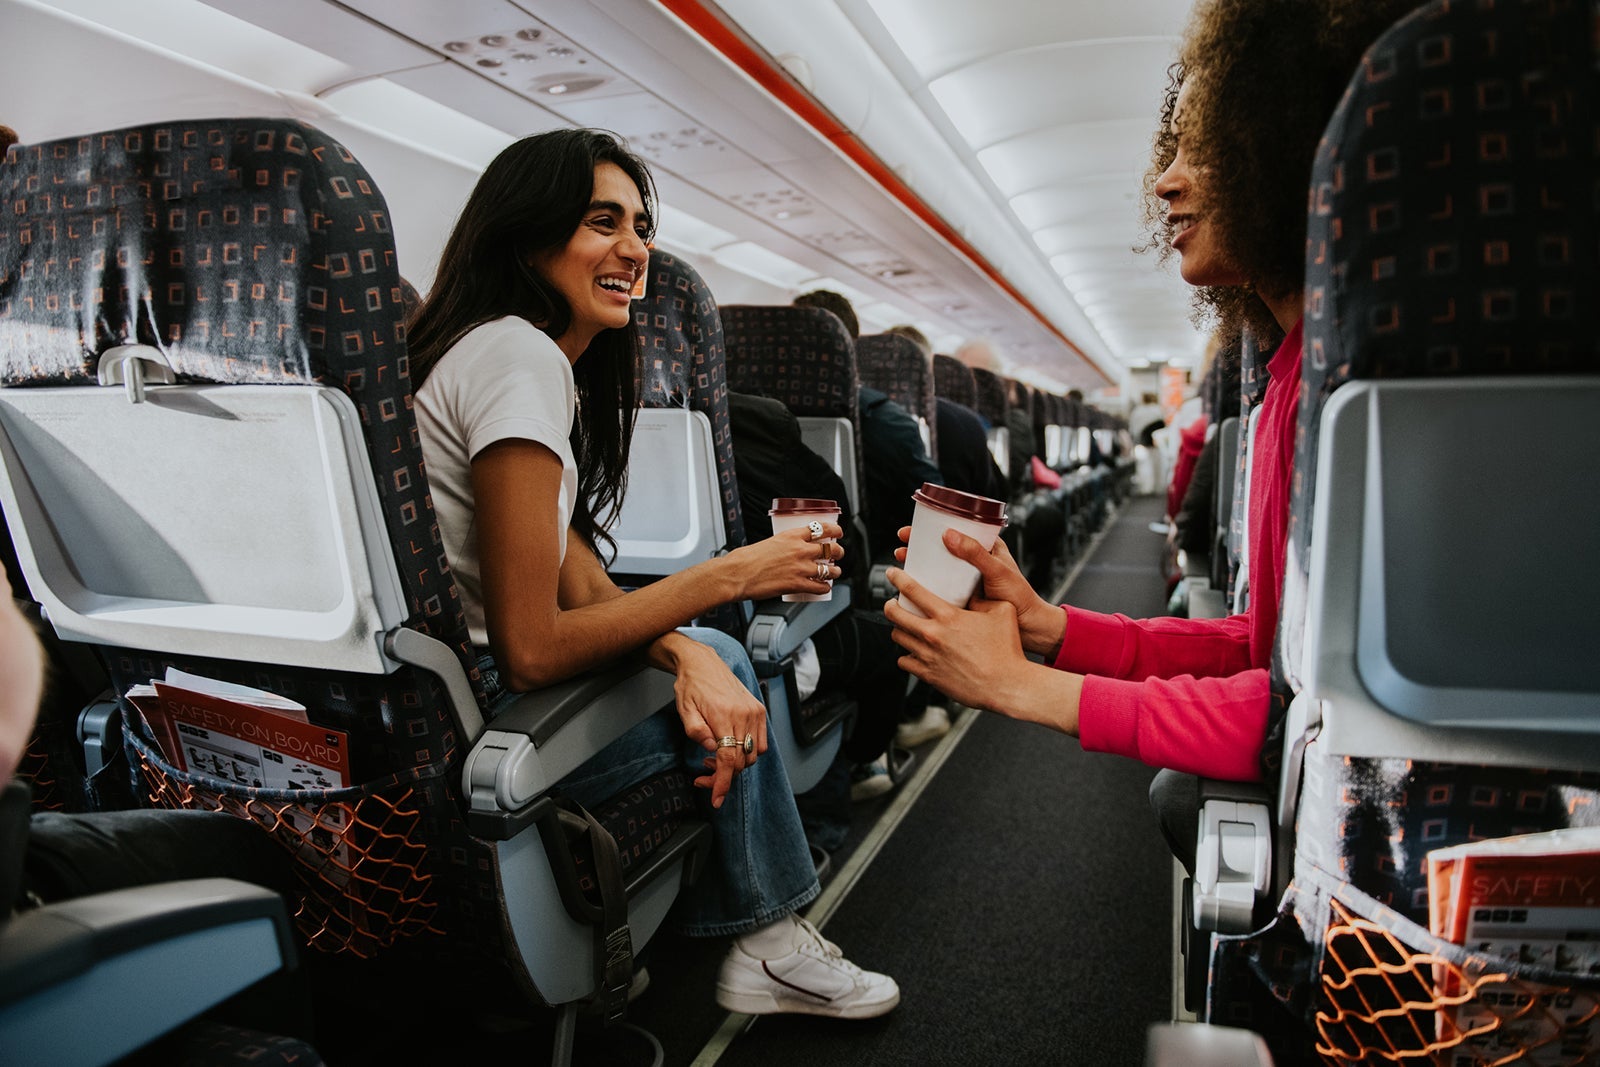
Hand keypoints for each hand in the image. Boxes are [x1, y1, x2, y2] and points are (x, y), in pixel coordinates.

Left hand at [671, 641, 768, 808]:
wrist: (704, 663)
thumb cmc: (691, 686)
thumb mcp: (684, 710)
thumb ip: (696, 732)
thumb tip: (712, 750)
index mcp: (722, 715)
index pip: (727, 759)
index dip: (722, 783)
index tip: (716, 799)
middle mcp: (743, 714)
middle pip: (741, 761)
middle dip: (723, 776)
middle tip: (703, 774)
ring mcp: (754, 712)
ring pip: (753, 756)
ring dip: (736, 765)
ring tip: (714, 758)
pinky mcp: (759, 711)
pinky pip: (761, 743)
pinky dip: (748, 753)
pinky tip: (730, 748)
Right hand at [727, 522, 845, 601]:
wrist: (738, 574)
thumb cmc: (747, 559)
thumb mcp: (770, 543)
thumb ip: (784, 545)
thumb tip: (791, 551)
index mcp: (792, 536)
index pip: (821, 528)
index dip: (834, 530)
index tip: (838, 532)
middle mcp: (800, 550)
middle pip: (830, 549)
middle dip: (838, 552)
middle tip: (838, 554)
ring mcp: (800, 567)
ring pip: (829, 569)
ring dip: (835, 571)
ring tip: (834, 572)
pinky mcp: (797, 584)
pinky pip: (820, 586)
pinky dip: (825, 588)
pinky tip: (824, 587)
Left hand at [882, 566, 1028, 712]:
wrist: (1007, 685)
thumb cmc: (1007, 650)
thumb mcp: (1001, 611)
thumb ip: (983, 598)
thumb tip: (974, 591)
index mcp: (948, 616)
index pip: (912, 590)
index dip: (897, 578)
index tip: (892, 574)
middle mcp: (933, 635)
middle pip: (894, 614)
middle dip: (890, 605)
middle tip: (894, 603)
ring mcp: (928, 656)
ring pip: (898, 637)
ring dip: (899, 629)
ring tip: (906, 627)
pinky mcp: (928, 675)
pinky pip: (904, 661)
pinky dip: (906, 655)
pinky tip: (914, 652)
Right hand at [893, 526, 1061, 657]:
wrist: (1029, 628)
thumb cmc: (1020, 597)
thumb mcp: (997, 571)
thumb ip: (975, 554)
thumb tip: (948, 535)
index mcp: (986, 548)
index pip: (957, 530)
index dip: (933, 527)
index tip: (914, 529)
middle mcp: (975, 561)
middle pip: (943, 548)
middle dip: (920, 546)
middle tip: (902, 547)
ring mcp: (968, 580)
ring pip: (940, 568)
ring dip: (920, 566)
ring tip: (902, 566)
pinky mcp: (964, 597)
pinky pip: (942, 588)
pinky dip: (927, 587)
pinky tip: (913, 590)